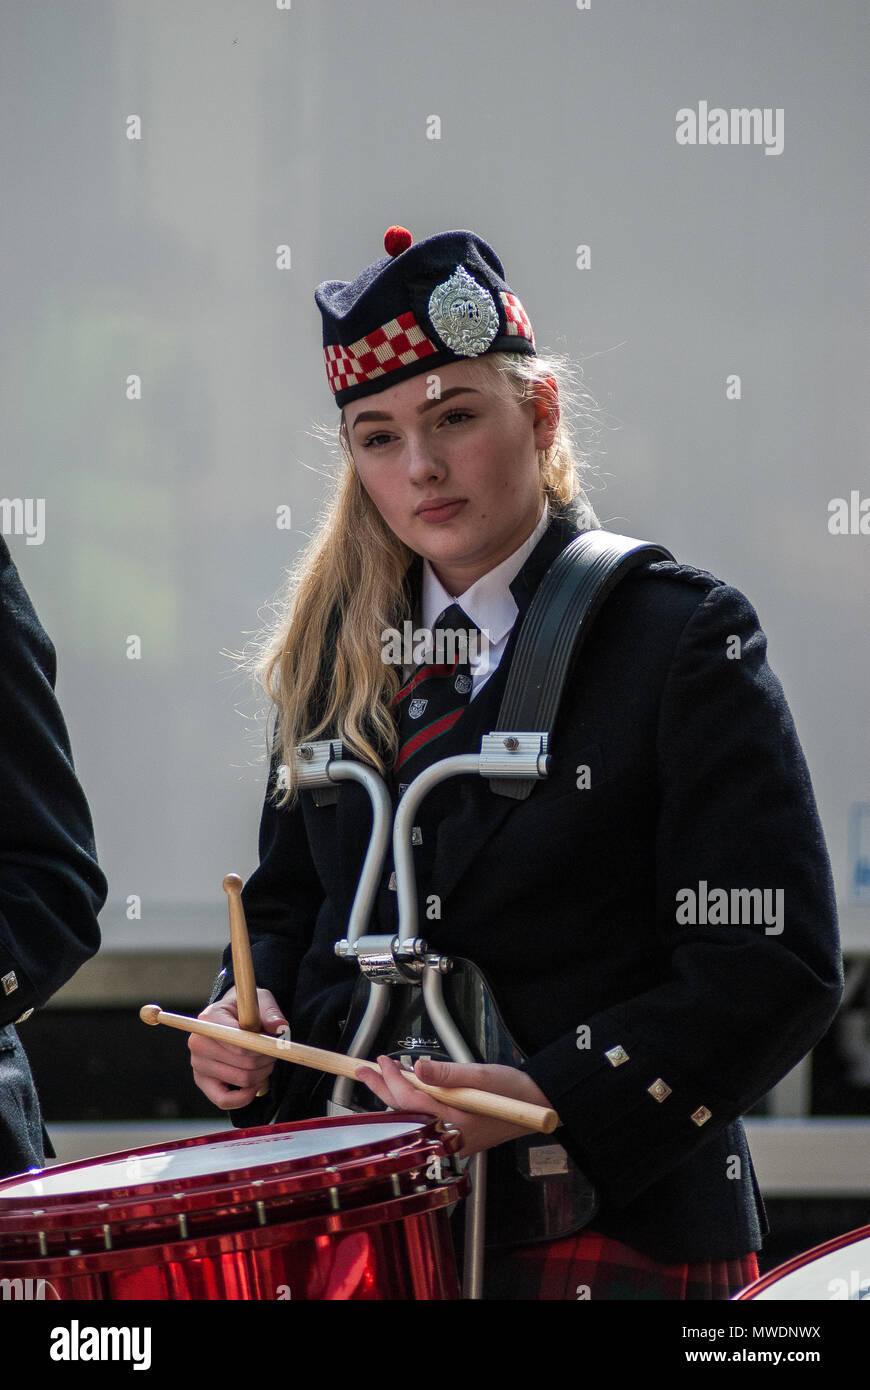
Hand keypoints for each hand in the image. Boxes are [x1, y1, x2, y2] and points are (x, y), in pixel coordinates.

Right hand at [189, 986, 288, 1110]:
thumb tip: (280, 1026)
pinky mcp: (202, 1081)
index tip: (274, 1042)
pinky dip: (244, 1098)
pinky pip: (223, 1101)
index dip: (262, 1046)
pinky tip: (255, 1085)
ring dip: (262, 1074)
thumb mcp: (260, 1001)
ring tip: (266, 1062)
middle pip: (244, 1063)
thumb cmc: (246, 1009)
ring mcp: (198, 1064)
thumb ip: (270, 1013)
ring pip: (242, 1080)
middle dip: (267, 1059)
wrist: (230, 1016)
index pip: (240, 1043)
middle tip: (274, 1052)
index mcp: (209, 1019)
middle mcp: (198, 1042)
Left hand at [356, 1055, 554, 1157]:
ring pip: (413, 1117)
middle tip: (363, 1071)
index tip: (383, 1061)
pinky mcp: (455, 1135)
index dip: (393, 1080)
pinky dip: (410, 1102)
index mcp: (456, 1125)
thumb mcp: (483, 1076)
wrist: (539, 1106)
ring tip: (379, 1076)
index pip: (412, 1103)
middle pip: (406, 1113)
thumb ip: (448, 1074)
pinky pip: (424, 1119)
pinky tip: (406, 1089)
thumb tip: (417, 1069)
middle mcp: (450, 1137)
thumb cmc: (515, 1092)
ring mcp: (452, 1139)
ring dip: (395, 1095)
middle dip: (384, 1090)